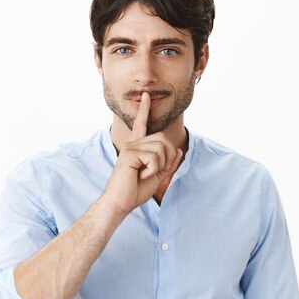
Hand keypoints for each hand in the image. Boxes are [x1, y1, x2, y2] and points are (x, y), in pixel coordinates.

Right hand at [101, 92, 182, 214]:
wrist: (120, 203)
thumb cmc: (135, 191)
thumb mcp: (157, 177)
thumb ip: (168, 164)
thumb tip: (179, 151)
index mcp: (137, 147)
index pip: (142, 125)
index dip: (144, 110)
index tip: (146, 96)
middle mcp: (132, 144)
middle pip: (163, 139)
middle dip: (168, 158)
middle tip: (155, 172)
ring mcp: (130, 147)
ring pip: (161, 148)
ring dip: (160, 166)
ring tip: (145, 174)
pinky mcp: (129, 154)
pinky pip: (154, 157)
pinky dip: (153, 170)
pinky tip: (140, 175)